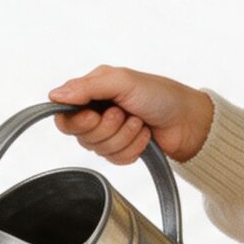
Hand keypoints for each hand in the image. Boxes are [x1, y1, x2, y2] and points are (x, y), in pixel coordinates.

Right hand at [47, 64, 215, 163]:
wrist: (189, 121)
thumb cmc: (160, 95)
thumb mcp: (122, 82)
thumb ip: (87, 87)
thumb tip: (55, 95)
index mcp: (93, 91)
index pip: (64, 115)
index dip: (77, 121)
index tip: (94, 115)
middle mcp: (97, 112)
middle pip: (81, 136)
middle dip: (107, 128)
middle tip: (124, 114)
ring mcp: (110, 133)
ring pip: (99, 150)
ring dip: (124, 137)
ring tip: (139, 123)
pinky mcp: (122, 150)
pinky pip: (114, 160)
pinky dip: (132, 149)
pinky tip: (144, 137)